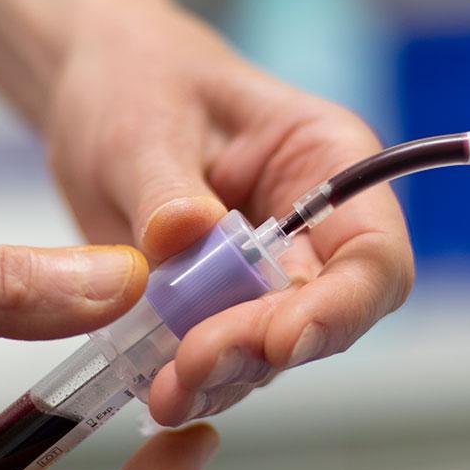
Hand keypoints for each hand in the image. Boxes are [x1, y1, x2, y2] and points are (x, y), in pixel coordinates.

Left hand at [43, 5, 413, 425]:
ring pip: (276, 351)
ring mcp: (270, 274)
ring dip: (227, 378)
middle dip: (264, 350)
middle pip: (328, 315)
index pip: (373, 255)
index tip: (279, 338)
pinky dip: (194, 380)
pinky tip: (156, 389)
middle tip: (193, 367)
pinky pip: (225, 356)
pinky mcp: (222, 306)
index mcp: (328, 161)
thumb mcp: (142, 122)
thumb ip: (166, 189)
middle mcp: (315, 228)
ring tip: (165, 391)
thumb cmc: (138, 78)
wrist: (95, 88)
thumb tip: (185, 238)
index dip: (340, 307)